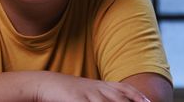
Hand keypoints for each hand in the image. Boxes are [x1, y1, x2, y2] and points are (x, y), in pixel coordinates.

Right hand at [34, 72, 149, 101]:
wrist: (45, 83)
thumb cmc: (68, 91)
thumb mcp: (88, 92)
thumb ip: (102, 96)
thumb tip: (114, 99)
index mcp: (101, 85)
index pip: (125, 89)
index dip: (138, 96)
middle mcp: (97, 88)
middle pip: (120, 98)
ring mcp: (87, 94)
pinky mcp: (76, 99)